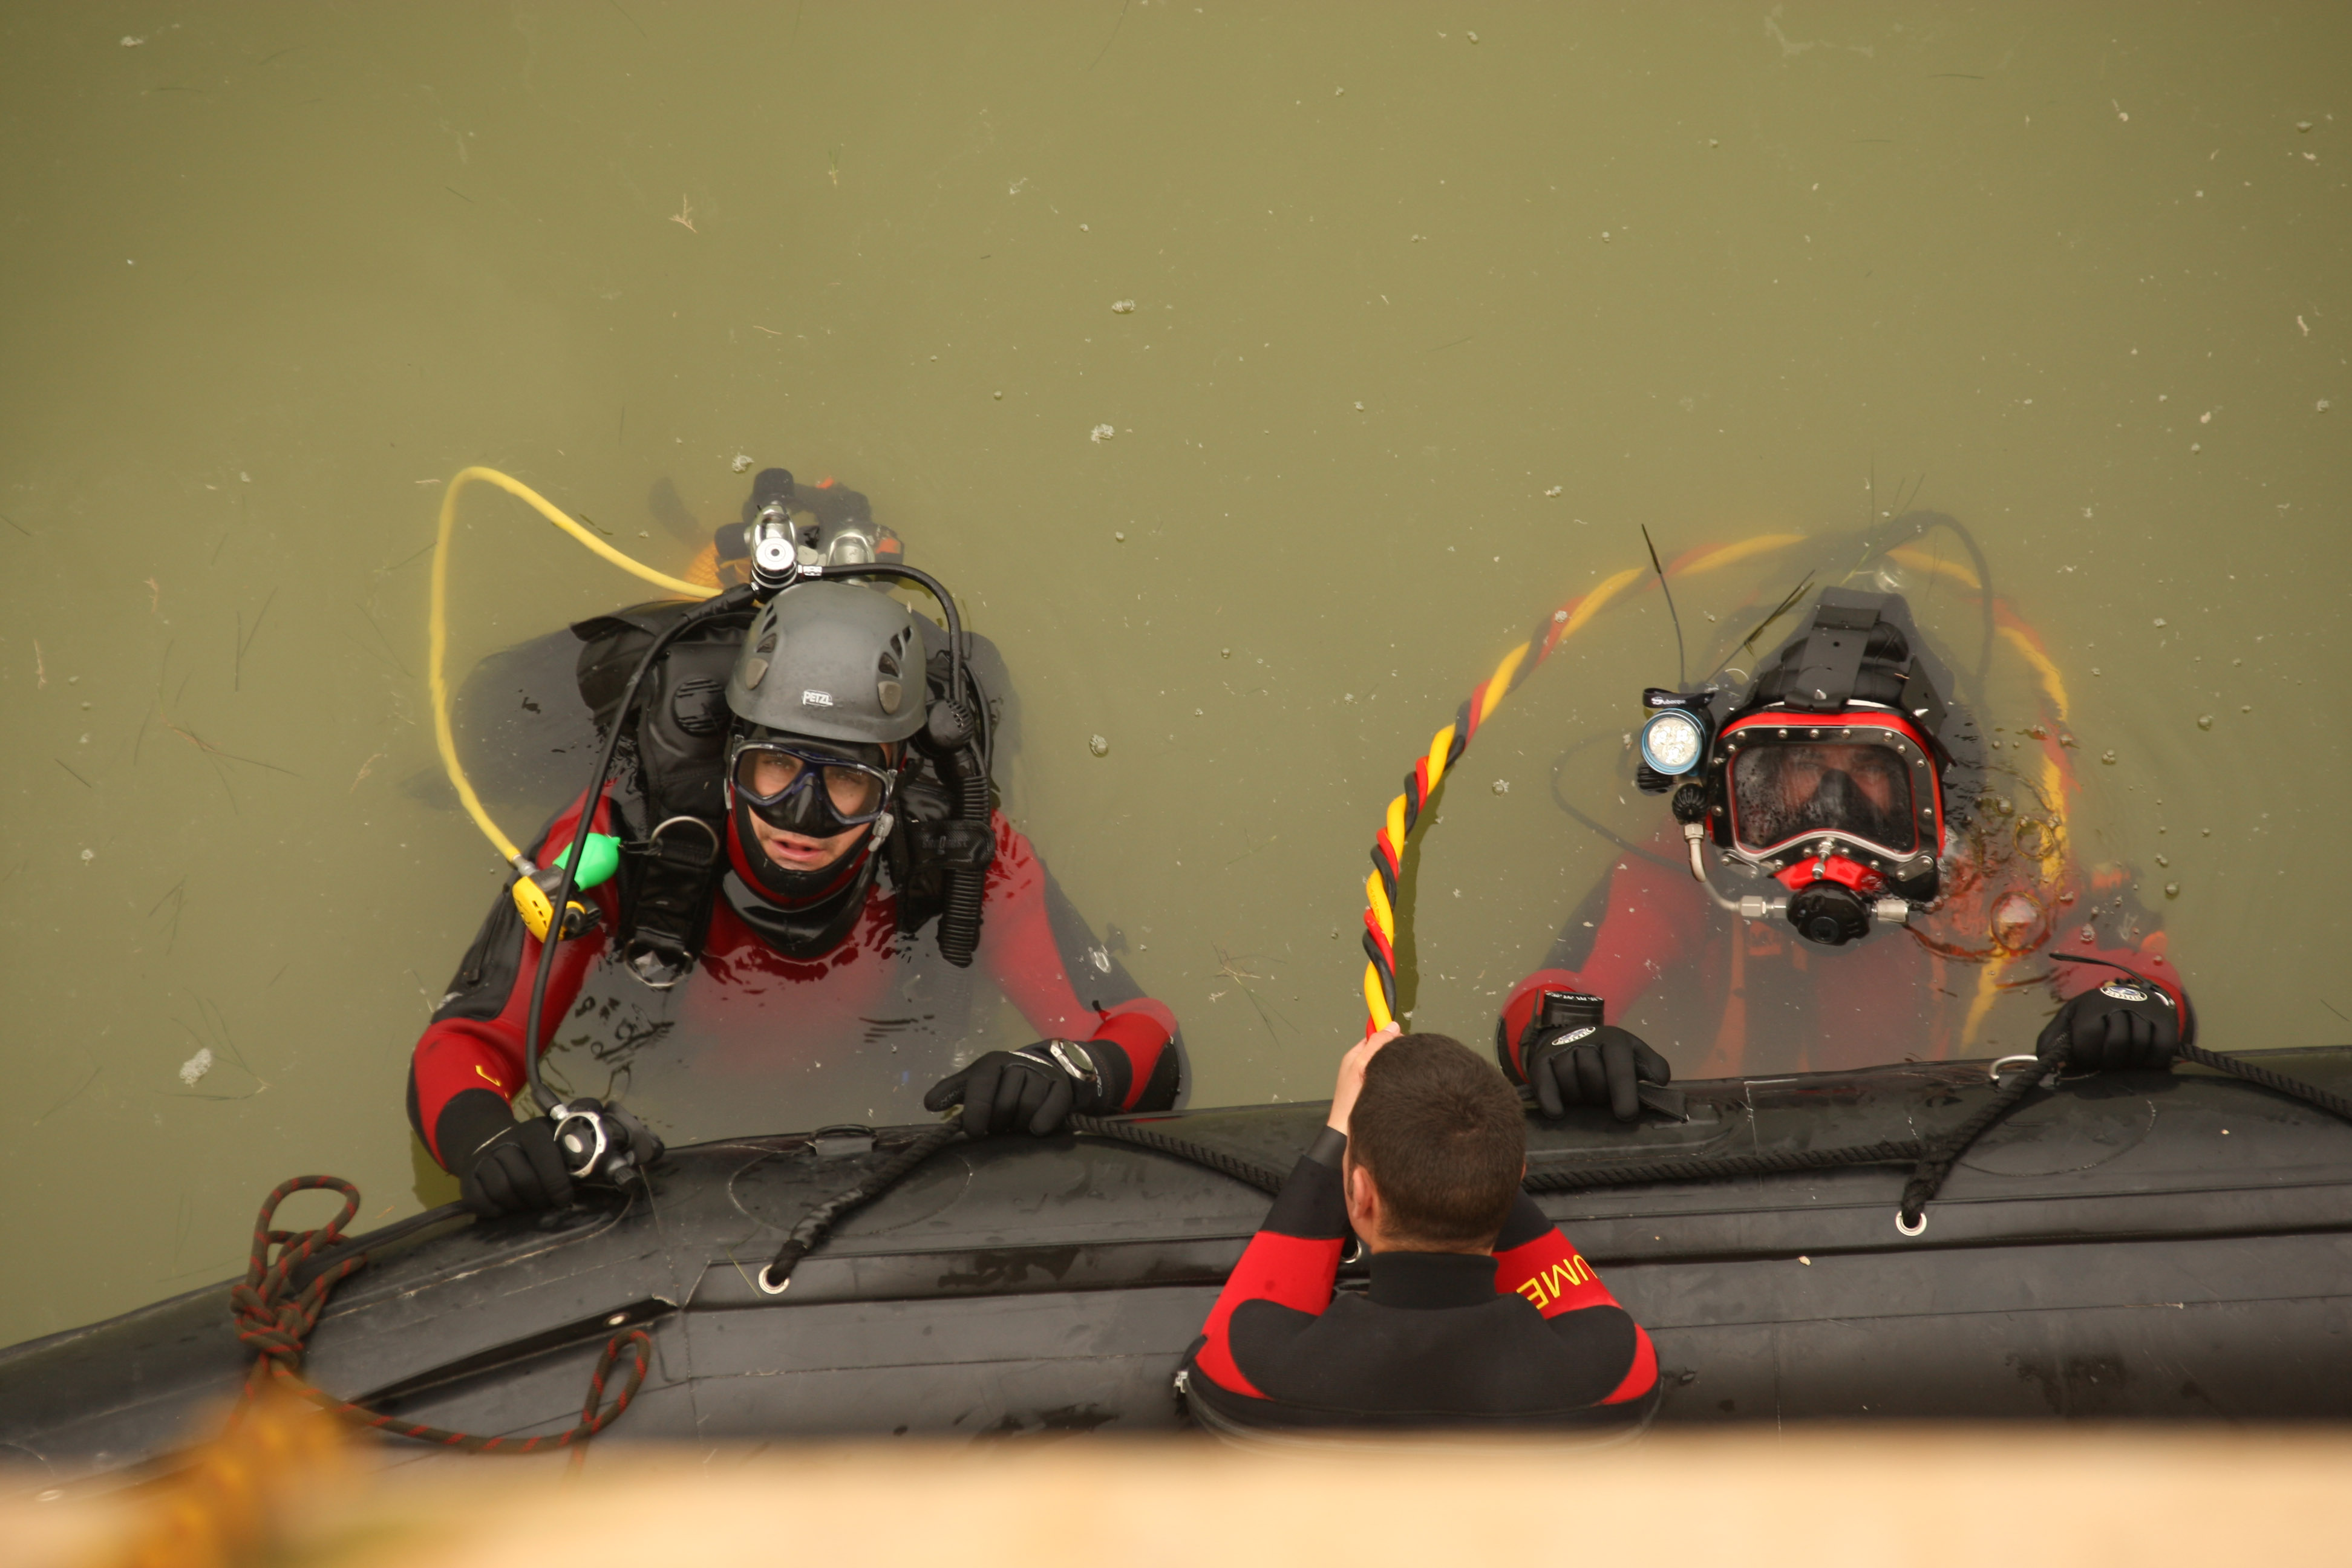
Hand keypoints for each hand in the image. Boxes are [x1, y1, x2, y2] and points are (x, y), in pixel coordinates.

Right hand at [458, 1118, 574, 1215]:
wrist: (490, 1140)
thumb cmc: (533, 1148)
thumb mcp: (553, 1140)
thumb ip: (571, 1153)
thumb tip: (590, 1174)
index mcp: (531, 1132)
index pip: (545, 1157)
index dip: (556, 1183)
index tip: (564, 1199)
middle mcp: (504, 1142)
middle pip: (523, 1180)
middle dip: (539, 1199)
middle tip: (546, 1204)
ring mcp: (483, 1159)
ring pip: (501, 1191)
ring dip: (518, 1205)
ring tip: (528, 1206)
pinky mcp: (467, 1178)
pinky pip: (479, 1201)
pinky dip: (495, 1210)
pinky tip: (507, 1208)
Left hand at [924, 1045, 1103, 1136]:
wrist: (1044, 1071)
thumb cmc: (1002, 1084)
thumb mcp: (975, 1082)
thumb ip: (952, 1091)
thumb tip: (929, 1104)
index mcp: (992, 1063)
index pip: (981, 1084)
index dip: (977, 1111)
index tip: (975, 1132)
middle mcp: (1018, 1064)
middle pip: (1005, 1104)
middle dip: (999, 1123)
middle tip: (999, 1127)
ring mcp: (1041, 1075)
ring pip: (1027, 1108)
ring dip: (1019, 1125)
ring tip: (1015, 1126)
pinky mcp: (1061, 1088)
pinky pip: (1051, 1109)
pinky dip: (1042, 1122)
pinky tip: (1035, 1129)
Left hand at [1328, 1025, 1401, 1135]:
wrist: (1347, 1132)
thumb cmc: (1349, 1102)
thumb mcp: (1361, 1065)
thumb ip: (1376, 1044)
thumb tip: (1391, 1027)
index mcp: (1355, 1057)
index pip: (1374, 1037)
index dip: (1387, 1035)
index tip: (1400, 1035)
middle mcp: (1361, 1067)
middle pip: (1383, 1050)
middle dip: (1394, 1051)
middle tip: (1402, 1057)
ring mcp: (1369, 1080)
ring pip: (1388, 1065)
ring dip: (1396, 1067)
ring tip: (1401, 1072)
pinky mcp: (1377, 1092)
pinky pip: (1390, 1079)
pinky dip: (1396, 1080)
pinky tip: (1400, 1085)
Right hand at [1523, 1023, 1670, 1121]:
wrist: (1574, 1038)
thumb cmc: (1610, 1057)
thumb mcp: (1636, 1055)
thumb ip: (1653, 1067)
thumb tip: (1660, 1082)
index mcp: (1614, 1040)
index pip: (1619, 1067)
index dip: (1623, 1092)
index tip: (1626, 1115)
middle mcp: (1586, 1039)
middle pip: (1591, 1075)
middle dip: (1599, 1095)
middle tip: (1601, 1101)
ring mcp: (1561, 1049)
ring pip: (1568, 1079)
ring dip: (1578, 1098)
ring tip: (1584, 1100)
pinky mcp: (1541, 1061)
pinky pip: (1544, 1083)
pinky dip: (1551, 1099)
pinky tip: (1558, 1113)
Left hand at [2039, 978, 2180, 1071]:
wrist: (2131, 995)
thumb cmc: (2095, 1013)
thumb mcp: (2070, 1019)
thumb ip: (2053, 1038)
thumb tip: (2044, 1059)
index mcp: (2091, 1004)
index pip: (2089, 1033)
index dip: (2087, 1055)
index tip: (2086, 1062)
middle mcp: (2120, 1002)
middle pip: (2118, 1041)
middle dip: (2109, 1061)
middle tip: (2106, 1067)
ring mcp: (2146, 1010)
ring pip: (2141, 1044)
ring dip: (2131, 1062)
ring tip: (2123, 1066)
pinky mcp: (2166, 1020)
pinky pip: (2164, 1047)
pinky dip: (2153, 1061)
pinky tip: (2143, 1064)